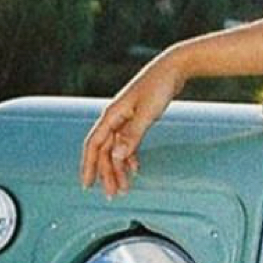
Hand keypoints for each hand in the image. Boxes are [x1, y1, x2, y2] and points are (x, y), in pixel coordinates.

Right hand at [80, 51, 186, 196]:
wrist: (174, 67)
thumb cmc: (159, 86)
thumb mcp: (147, 113)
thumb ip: (132, 135)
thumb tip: (117, 157)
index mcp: (112, 115)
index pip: (94, 145)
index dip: (89, 166)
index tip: (88, 185)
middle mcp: (114, 117)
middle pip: (105, 151)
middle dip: (107, 174)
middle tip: (113, 194)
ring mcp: (125, 118)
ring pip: (117, 148)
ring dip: (119, 168)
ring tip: (124, 187)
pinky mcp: (136, 117)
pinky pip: (127, 142)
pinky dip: (130, 156)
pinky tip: (135, 168)